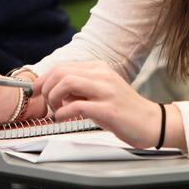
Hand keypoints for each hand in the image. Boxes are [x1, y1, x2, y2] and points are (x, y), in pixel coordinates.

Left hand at [37, 60, 163, 148]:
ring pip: (67, 83)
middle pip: (62, 72)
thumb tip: (55, 93)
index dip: (44, 78)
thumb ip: (80, 89)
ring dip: (54, 98)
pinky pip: (77, 106)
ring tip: (56, 111)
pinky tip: (64, 119)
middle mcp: (102, 75)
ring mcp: (106, 91)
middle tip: (46, 103)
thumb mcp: (100, 93)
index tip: (37, 90)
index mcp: (99, 68)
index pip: (63, 66)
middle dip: (46, 88)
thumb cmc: (123, 110)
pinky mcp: (109, 109)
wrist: (151, 122)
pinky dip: (64, 113)